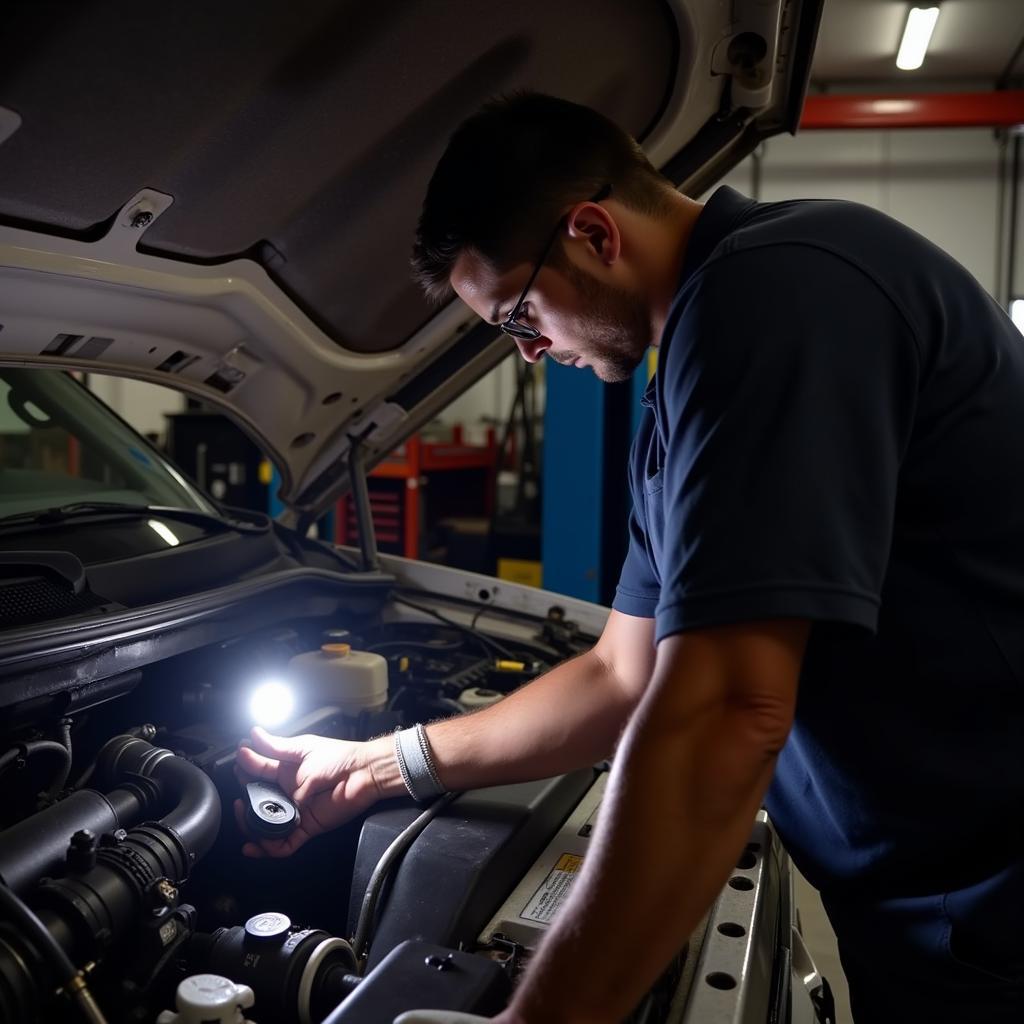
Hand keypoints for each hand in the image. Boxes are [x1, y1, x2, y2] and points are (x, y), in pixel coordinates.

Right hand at [234, 726, 381, 857]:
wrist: (362, 773)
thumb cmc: (338, 758)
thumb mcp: (302, 748)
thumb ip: (275, 746)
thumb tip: (253, 734)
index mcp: (286, 771)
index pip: (258, 772)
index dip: (245, 770)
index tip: (236, 765)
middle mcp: (288, 792)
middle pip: (257, 802)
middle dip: (243, 800)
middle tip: (238, 795)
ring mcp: (296, 812)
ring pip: (266, 826)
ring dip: (250, 824)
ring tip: (242, 813)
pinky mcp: (306, 828)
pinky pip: (284, 844)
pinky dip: (267, 849)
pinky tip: (253, 845)